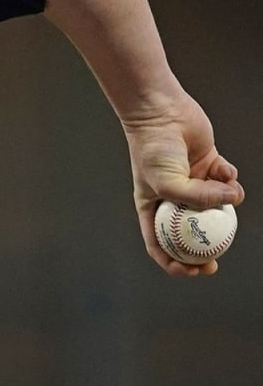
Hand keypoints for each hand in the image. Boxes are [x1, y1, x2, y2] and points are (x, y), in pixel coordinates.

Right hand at [123, 93, 243, 275]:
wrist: (161, 114)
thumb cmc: (154, 150)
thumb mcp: (168, 183)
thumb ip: (198, 199)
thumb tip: (232, 204)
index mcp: (154, 207)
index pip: (161, 244)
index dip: (176, 263)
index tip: (195, 270)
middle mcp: (174, 198)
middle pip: (192, 232)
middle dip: (208, 248)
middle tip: (220, 257)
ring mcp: (193, 182)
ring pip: (216, 205)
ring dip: (226, 203)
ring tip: (227, 192)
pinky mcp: (210, 166)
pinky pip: (226, 180)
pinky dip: (230, 178)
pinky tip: (224, 169)